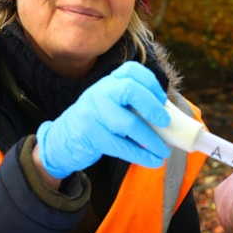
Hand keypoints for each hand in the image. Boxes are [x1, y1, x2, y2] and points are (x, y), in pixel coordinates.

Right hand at [36, 62, 170, 178]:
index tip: (163, 100)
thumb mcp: (111, 105)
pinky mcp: (90, 135)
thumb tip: (171, 119)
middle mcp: (100, 93)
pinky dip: (141, 155)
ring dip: (152, 140)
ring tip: (164, 152)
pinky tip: (154, 161)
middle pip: (129, 90)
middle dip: (153, 106)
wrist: (62, 140)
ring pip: (128, 123)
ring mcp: (93, 113)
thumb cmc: (97, 122)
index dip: (151, 83)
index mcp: (108, 82)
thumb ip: (134, 105)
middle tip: (167, 123)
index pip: (131, 70)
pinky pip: (121, 146)